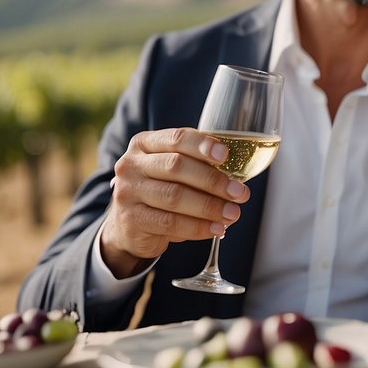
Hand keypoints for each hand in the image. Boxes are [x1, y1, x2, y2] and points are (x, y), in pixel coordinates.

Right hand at [99, 128, 248, 277]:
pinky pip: (170, 223)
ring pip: (174, 197)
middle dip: (213, 180)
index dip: (202, 145)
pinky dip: (198, 227)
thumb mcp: (172, 171)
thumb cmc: (160, 190)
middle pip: (176, 167)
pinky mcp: (131, 220)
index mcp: (144, 144)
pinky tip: (216, 228)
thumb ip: (197, 164)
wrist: (128, 226)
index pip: (176, 138)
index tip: (225, 155)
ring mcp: (127, 192)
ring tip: (233, 213)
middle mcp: (131, 165)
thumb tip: (236, 175)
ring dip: (209, 206)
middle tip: (239, 192)